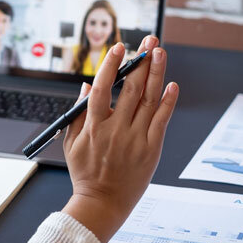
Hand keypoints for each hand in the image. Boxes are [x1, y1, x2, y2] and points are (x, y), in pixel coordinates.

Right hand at [61, 36, 178, 242]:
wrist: (103, 201)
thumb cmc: (85, 171)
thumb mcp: (71, 141)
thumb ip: (78, 112)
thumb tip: (87, 84)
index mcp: (93, 126)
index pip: (103, 88)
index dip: (111, 65)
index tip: (120, 47)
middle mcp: (116, 130)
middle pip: (131, 89)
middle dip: (141, 61)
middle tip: (149, 41)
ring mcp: (136, 139)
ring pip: (149, 100)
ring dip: (156, 74)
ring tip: (160, 53)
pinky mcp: (151, 149)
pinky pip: (162, 121)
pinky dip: (168, 102)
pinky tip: (172, 84)